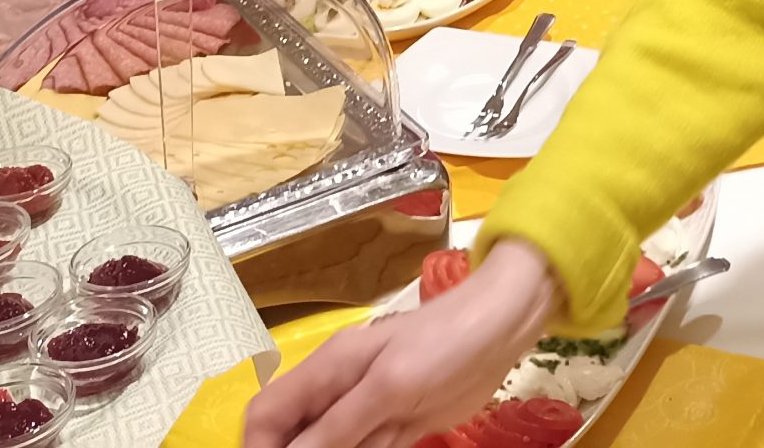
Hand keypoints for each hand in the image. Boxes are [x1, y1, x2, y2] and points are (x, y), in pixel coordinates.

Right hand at [242, 238, 559, 447]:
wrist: (505, 327)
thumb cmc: (445, 343)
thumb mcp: (388, 385)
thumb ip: (338, 424)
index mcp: (327, 369)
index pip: (267, 413)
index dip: (258, 447)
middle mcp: (340, 390)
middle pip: (297, 437)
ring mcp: (370, 408)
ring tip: (379, 445)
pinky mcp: (399, 423)